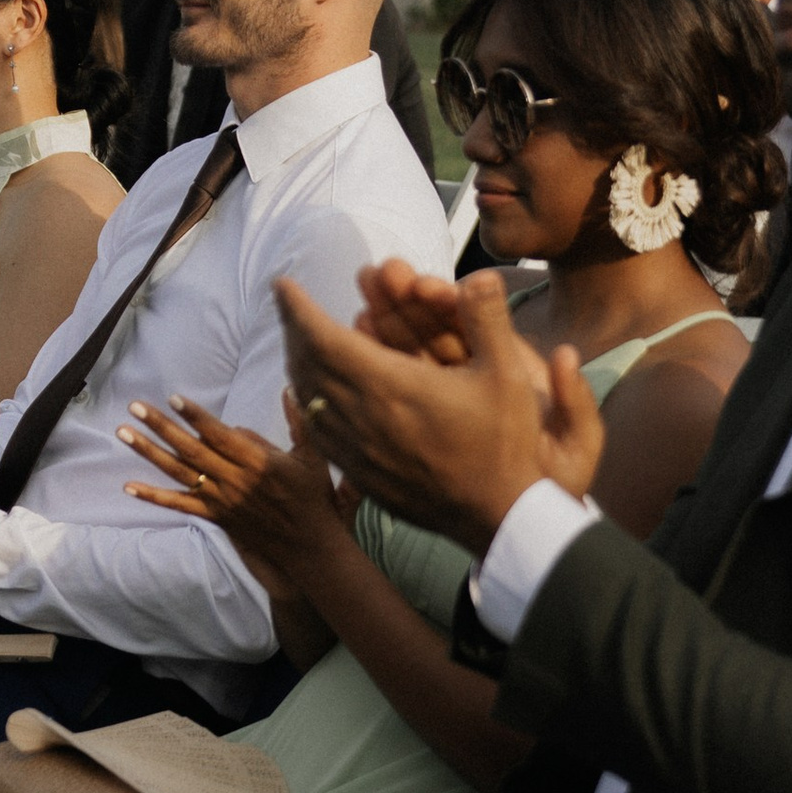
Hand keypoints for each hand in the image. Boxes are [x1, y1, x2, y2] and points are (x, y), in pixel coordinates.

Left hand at [117, 389, 352, 597]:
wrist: (308, 546)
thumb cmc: (313, 498)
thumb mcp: (314, 457)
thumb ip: (299, 423)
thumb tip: (288, 389)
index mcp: (258, 462)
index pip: (219, 435)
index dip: (195, 417)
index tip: (174, 399)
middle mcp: (235, 480)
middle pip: (190, 450)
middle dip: (161, 426)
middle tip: (135, 406)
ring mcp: (222, 500)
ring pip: (179, 473)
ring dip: (149, 453)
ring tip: (124, 433)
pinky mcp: (216, 517)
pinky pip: (180, 505)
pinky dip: (153, 496)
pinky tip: (128, 486)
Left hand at [275, 268, 603, 546]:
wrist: (501, 516)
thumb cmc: (507, 443)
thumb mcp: (509, 373)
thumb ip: (488, 318)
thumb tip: (477, 276)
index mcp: (391, 387)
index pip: (323, 339)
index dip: (297, 309)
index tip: (282, 285)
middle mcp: (364, 419)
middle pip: (307, 367)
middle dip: (294, 330)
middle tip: (289, 307)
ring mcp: (360, 453)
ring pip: (309, 402)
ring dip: (298, 367)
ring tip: (299, 344)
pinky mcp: (364, 477)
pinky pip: (321, 435)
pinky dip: (309, 406)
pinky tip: (314, 397)